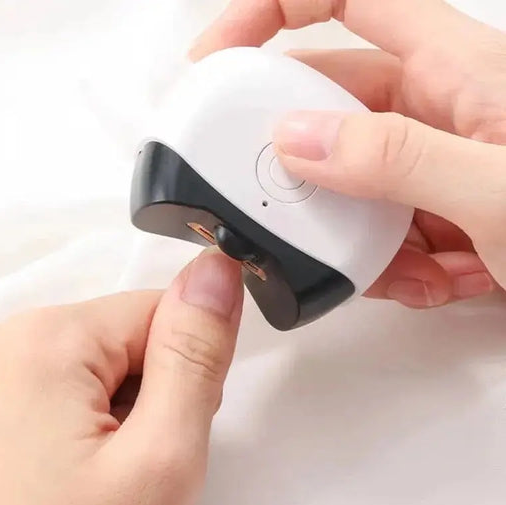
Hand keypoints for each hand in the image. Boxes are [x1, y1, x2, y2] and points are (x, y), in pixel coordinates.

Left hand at [0, 249, 242, 504]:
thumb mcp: (159, 461)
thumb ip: (195, 355)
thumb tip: (216, 273)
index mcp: (47, 342)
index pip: (162, 310)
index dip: (185, 370)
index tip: (165, 430)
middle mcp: (0, 345)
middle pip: (124, 339)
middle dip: (146, 395)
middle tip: (128, 468)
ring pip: (93, 367)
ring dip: (111, 413)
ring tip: (92, 482)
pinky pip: (56, 391)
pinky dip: (74, 426)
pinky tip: (62, 477)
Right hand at [191, 0, 505, 308]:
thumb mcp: (497, 186)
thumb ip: (394, 158)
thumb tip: (297, 142)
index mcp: (451, 70)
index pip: (345, 1)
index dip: (273, 10)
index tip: (219, 54)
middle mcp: (434, 110)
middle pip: (331, 113)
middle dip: (300, 164)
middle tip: (279, 204)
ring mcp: (432, 165)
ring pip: (353, 186)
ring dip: (358, 236)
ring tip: (399, 273)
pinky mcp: (438, 210)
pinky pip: (386, 227)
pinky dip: (395, 265)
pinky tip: (431, 283)